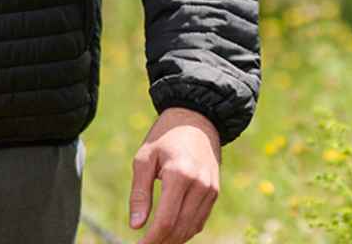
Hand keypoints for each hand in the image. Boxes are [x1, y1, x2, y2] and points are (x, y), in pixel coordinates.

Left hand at [128, 107, 220, 242]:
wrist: (195, 119)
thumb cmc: (164, 137)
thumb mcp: (144, 158)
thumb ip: (140, 192)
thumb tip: (136, 225)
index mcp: (179, 175)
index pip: (167, 220)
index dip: (153, 239)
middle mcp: (199, 185)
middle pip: (180, 228)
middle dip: (162, 242)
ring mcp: (210, 190)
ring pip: (192, 228)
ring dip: (174, 239)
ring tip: (156, 241)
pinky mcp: (215, 192)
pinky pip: (200, 220)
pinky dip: (186, 229)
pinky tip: (171, 231)